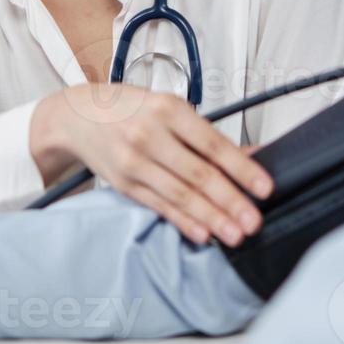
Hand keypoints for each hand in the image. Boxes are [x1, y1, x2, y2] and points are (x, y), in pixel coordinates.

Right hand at [31, 84, 272, 246]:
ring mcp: (135, 161)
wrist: (79, 115)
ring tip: (235, 234)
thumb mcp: (170, 109)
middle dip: (230, 201)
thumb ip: (207, 135)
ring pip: (180, 194)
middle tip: (254, 221)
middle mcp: (150, 135)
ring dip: (211, 218)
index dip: (241, 168)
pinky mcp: (124, 184)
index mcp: (169, 109)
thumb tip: (251, 156)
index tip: (264, 187)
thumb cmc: (132, 110)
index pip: (213, 143)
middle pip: (198, 173)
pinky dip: (182, 221)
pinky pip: (159, 206)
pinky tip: (202, 233)